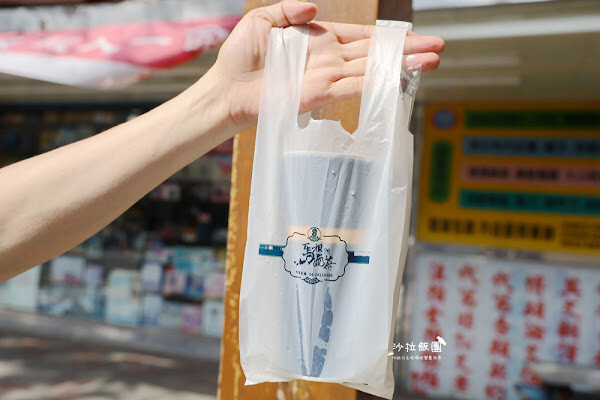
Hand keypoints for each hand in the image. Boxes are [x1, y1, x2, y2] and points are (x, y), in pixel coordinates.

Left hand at [211, 0, 444, 128]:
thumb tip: (316, 5)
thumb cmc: (241, 56)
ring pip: (371, 70)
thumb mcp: (262, 20)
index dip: (388, 36)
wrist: (226, 89)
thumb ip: (289, 9)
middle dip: (406, 51)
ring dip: (400, 67)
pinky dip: (374, 83)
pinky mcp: (317, 95)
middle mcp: (329, 59)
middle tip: (438, 49)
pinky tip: (397, 79)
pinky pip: (351, 87)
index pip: (361, 37)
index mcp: (320, 39)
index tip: (414, 35)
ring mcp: (326, 78)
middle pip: (375, 53)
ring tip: (431, 62)